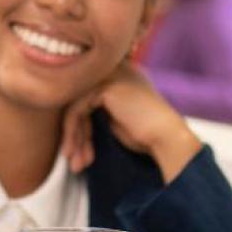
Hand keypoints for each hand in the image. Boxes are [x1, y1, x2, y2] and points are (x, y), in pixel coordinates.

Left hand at [59, 62, 201, 181]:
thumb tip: (66, 120)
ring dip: (73, 138)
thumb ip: (94, 111)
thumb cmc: (145, 133)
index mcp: (116, 73)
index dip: (79, 128)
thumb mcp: (113, 118)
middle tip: (74, 162)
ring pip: (74, 107)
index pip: (84, 97)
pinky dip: (73, 133)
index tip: (78, 154)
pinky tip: (77, 152)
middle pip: (77, 101)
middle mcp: (112, 68)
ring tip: (76, 164)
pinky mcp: (105, 84)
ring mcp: (109, 73)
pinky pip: (77, 109)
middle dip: (74, 135)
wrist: (165, 137)